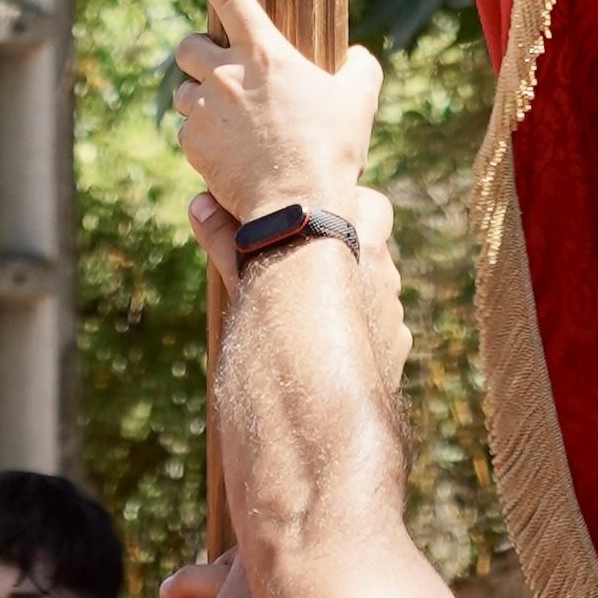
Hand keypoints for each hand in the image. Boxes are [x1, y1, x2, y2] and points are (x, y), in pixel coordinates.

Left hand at [173, 0, 384, 228]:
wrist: (298, 205)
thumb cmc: (331, 148)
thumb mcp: (359, 99)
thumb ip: (360, 67)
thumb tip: (357, 56)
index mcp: (264, 52)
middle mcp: (226, 74)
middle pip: (188, 45)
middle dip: (196, 51)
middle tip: (216, 67)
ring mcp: (205, 110)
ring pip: (183, 91)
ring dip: (198, 98)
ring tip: (226, 118)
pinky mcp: (193, 145)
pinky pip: (186, 131)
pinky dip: (199, 136)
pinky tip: (224, 150)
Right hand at [193, 186, 412, 409]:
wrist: (312, 392)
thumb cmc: (277, 318)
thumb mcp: (244, 271)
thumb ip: (224, 235)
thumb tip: (199, 204)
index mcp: (360, 232)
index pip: (372, 205)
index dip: (348, 213)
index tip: (316, 227)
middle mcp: (384, 266)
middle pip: (373, 248)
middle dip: (347, 257)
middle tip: (309, 272)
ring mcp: (393, 307)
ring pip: (378, 290)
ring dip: (355, 295)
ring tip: (315, 316)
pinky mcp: (398, 344)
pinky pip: (381, 329)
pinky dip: (361, 332)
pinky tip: (331, 348)